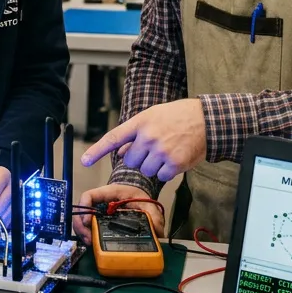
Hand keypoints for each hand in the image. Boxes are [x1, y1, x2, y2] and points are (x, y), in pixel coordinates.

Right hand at [72, 183, 164, 240]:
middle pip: (81, 212)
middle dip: (81, 227)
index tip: (88, 222)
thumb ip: (154, 215)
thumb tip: (157, 232)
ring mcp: (97, 212)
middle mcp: (98, 203)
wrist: (137, 196)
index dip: (85, 209)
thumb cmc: (138, 196)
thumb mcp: (148, 203)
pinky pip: (88, 228)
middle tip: (89, 240)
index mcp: (108, 193)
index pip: (89, 196)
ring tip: (90, 244)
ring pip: (82, 221)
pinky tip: (93, 244)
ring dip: (83, 233)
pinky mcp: (99, 221)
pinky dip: (88, 236)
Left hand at [81, 98, 205, 180]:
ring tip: (167, 151)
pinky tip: (175, 158)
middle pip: (130, 161)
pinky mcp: (174, 164)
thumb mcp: (153, 116)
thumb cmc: (178, 116)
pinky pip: (161, 176)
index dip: (97, 150)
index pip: (113, 138)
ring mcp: (161, 151)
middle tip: (154, 148)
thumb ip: (135, 134)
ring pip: (145, 170)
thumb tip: (121, 152)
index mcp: (140, 123)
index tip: (84, 160)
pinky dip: (167, 171)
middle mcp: (148, 137)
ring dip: (153, 165)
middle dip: (140, 158)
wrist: (206, 120)